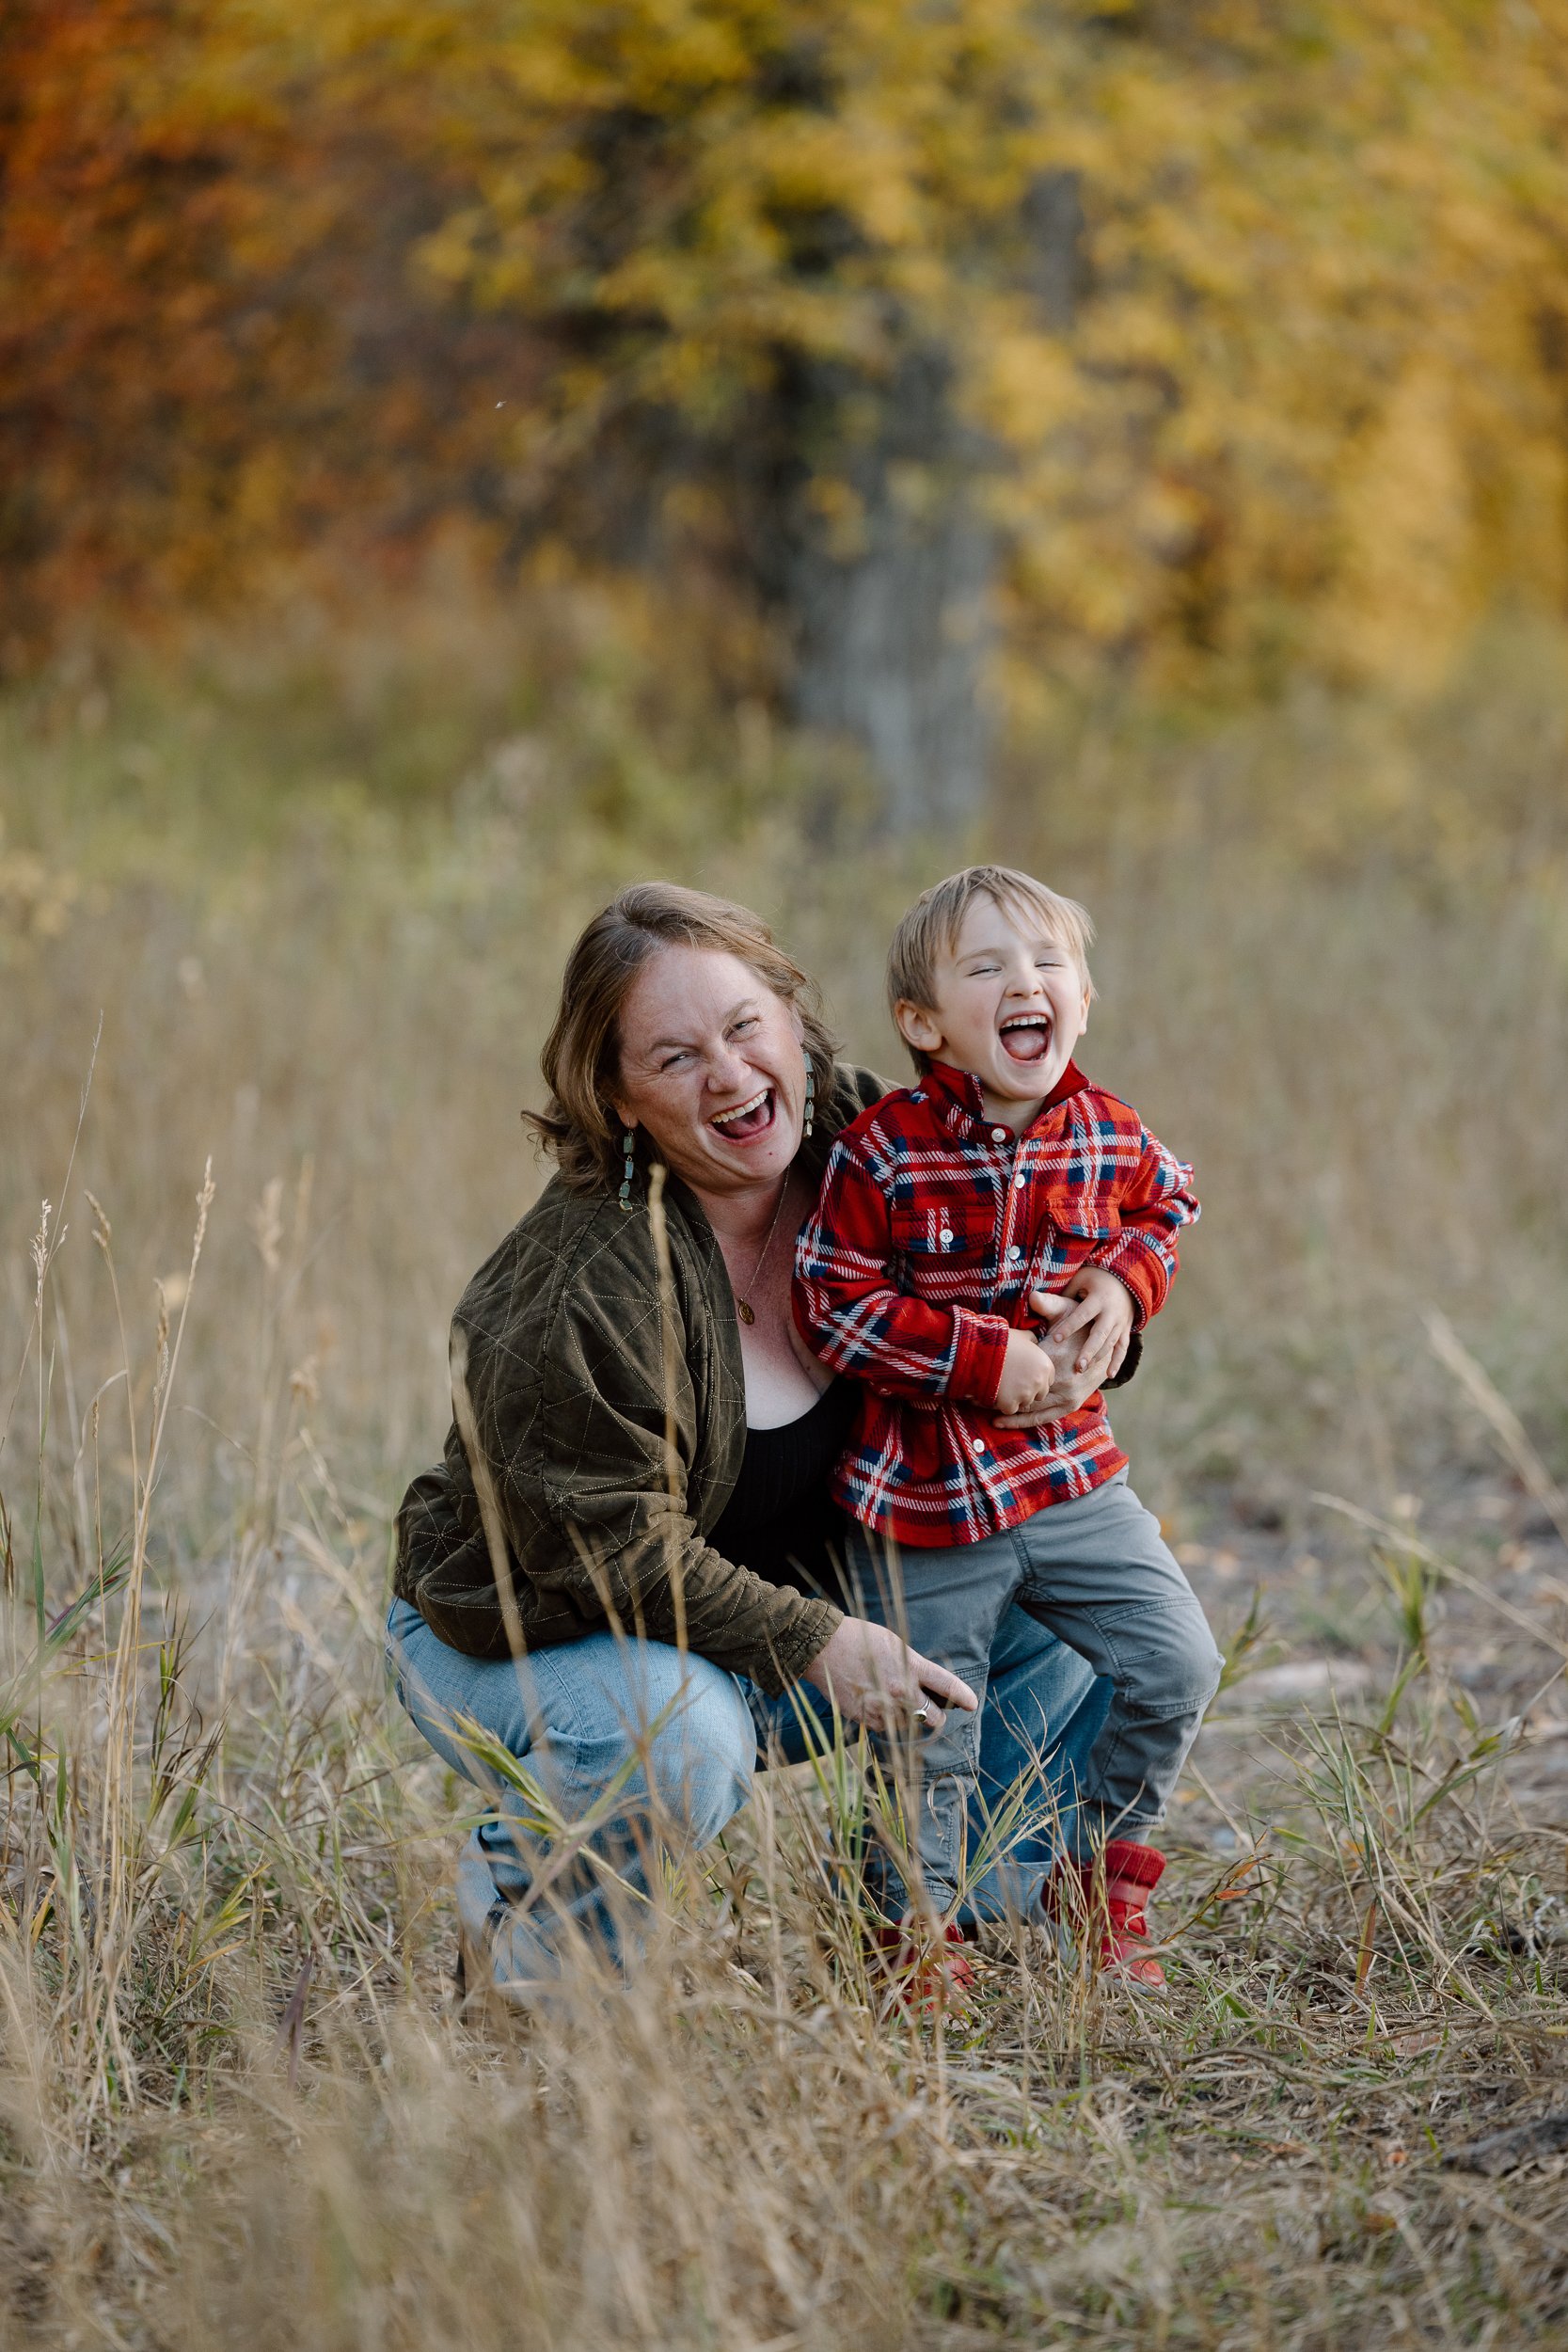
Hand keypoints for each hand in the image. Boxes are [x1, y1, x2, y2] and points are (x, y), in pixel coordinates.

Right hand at [801, 1617, 978, 1736]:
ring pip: (909, 1726)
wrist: (822, 1648)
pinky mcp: (865, 1719)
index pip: (946, 1686)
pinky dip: (886, 1721)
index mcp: (910, 1667)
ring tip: (894, 1701)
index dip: (963, 1697)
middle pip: (934, 1719)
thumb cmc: (859, 1639)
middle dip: (936, 1716)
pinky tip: (876, 1703)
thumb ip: (913, 1666)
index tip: (972, 1704)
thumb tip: (925, 1686)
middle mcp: (900, 1691)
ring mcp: (882, 1708)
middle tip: (931, 1710)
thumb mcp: (894, 1644)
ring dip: (909, 1719)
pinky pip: (885, 1728)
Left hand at [990, 1293, 1113, 1425]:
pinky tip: (1003, 1422)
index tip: (978, 1380)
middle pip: (1023, 1394)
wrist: (1105, 1341)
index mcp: (1056, 1358)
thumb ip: (1047, 1304)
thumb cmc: (1079, 1322)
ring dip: (1009, 1416)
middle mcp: (1063, 1381)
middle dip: (1000, 1398)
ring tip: (986, 1415)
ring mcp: (1068, 1396)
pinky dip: (1024, 1422)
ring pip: (1032, 1411)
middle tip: (973, 1401)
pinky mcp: (1072, 1404)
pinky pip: (1045, 1418)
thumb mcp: (1065, 1309)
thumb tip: (1033, 1296)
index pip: (1020, 1372)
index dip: (998, 1377)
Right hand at [990, 1325, 1059, 1417]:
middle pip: (1038, 1394)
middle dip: (1027, 1390)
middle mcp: (1040, 1381)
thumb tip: (1033, 1339)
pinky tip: (996, 1392)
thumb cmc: (1001, 1339)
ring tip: (1002, 1385)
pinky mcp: (1011, 1402)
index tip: (1022, 1373)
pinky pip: (1010, 1409)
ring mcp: (1026, 1393)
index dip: (1034, 1378)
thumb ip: (1031, 1339)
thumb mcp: (1021, 1335)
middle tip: (1012, 1381)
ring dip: (1015, 1398)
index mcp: (1045, 1365)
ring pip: (1024, 1403)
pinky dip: (1002, 1404)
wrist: (982, 1349)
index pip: (1047, 1381)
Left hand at [1042, 1266, 1134, 1377]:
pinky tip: (1110, 1376)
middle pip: (1100, 1334)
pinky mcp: (1125, 1330)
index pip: (1082, 1315)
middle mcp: (1112, 1312)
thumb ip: (1062, 1293)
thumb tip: (1033, 1298)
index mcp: (1099, 1298)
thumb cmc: (1094, 1280)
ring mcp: (1121, 1323)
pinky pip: (1123, 1348)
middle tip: (1077, 1366)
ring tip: (1082, 1370)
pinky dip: (1118, 1362)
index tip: (1054, 1339)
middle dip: (1088, 1350)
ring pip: (1110, 1343)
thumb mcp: (1080, 1280)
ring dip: (1098, 1358)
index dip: (1069, 1327)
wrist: (1126, 1280)